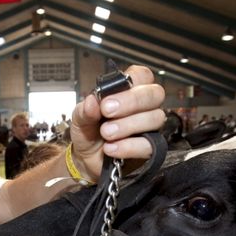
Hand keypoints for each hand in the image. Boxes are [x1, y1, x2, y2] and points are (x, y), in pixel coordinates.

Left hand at [69, 65, 165, 179]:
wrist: (86, 159)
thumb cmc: (88, 132)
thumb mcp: (80, 118)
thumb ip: (85, 109)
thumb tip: (91, 101)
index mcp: (129, 91)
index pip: (142, 75)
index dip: (131, 81)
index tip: (106, 98)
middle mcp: (144, 107)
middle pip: (155, 94)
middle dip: (131, 101)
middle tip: (107, 111)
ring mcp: (149, 128)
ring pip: (155, 118)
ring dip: (127, 125)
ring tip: (105, 133)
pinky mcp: (150, 149)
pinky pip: (149, 145)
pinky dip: (128, 147)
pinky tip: (111, 148)